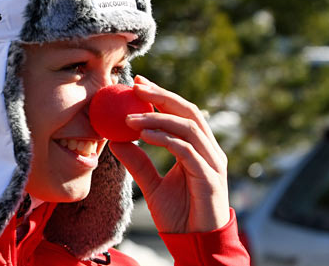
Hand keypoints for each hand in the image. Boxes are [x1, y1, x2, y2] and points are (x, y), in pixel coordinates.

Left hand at [109, 75, 229, 232]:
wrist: (194, 243)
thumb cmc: (179, 215)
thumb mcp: (152, 185)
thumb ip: (138, 162)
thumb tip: (116, 141)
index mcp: (198, 149)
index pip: (182, 113)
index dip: (161, 96)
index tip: (137, 84)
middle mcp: (209, 151)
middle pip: (188, 112)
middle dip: (161, 96)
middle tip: (135, 86)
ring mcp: (212, 163)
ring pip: (188, 127)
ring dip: (157, 118)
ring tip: (129, 117)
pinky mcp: (210, 178)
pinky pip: (186, 151)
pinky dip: (165, 139)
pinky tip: (143, 135)